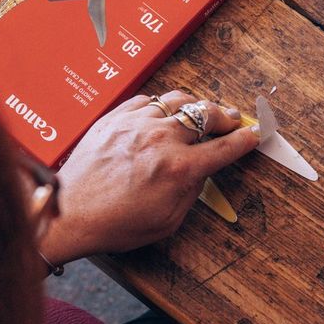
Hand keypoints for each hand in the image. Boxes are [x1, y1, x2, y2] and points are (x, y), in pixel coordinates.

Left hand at [40, 90, 259, 265]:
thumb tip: (201, 171)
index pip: (225, 147)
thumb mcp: (167, 220)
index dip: (245, 140)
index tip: (253, 135)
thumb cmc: (115, 223)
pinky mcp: (115, 117)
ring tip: (201, 111)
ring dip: (196, 105)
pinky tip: (164, 114)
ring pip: (178, 100)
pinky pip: (148, 100)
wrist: (69, 213)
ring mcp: (137, 124)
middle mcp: (161, 140)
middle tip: (231, 121)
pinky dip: (162, 105)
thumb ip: (192, 192)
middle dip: (226, 116)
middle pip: (207, 114)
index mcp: (179, 169)